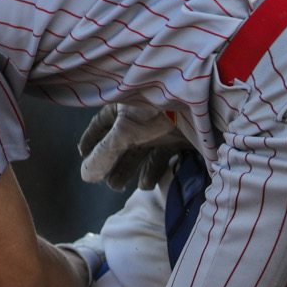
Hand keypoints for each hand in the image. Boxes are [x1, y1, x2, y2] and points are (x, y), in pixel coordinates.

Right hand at [77, 104, 191, 189]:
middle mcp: (142, 115)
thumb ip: (105, 152)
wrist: (204, 99)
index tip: (83, 156)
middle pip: (123, 142)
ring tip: (124, 187)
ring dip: (133, 170)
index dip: (92, 140)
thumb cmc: (158, 105)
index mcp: (126, 105)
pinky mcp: (181, 137)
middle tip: (109, 184)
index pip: (102, 124)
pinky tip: (148, 184)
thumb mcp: (126, 128)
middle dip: (113, 163)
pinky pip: (165, 156)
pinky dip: (156, 171)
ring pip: (144, 151)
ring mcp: (162, 126)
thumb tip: (85, 176)